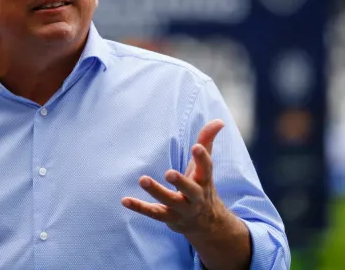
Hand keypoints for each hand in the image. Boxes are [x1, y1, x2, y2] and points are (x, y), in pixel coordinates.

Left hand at [121, 119, 230, 235]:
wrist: (205, 223)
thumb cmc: (201, 186)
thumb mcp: (204, 167)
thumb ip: (207, 142)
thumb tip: (219, 121)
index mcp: (204, 181)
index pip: (206, 169)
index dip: (202, 158)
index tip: (196, 146)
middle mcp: (195, 197)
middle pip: (190, 190)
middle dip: (180, 182)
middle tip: (169, 173)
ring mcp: (182, 209)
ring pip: (169, 202)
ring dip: (156, 192)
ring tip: (143, 179)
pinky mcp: (168, 218)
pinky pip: (153, 213)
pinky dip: (139, 207)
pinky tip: (125, 200)